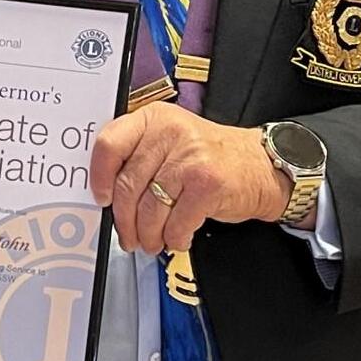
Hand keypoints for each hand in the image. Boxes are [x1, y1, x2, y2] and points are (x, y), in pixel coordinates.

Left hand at [89, 102, 288, 256]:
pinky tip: (178, 237)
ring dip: (149, 235)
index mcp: (154, 118)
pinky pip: (176, 222)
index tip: (102, 199)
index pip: (109, 145)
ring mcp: (190, 156)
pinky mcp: (207, 183)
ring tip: (153, 242)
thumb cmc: (210, 157)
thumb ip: (139, 156)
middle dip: (125, 221)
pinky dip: (174, 237)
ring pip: (149, 209)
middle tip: (128, 236)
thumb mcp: (171, 141)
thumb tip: (107, 194)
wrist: (261, 165)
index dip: (99, 178)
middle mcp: (170, 132)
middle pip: (128, 186)